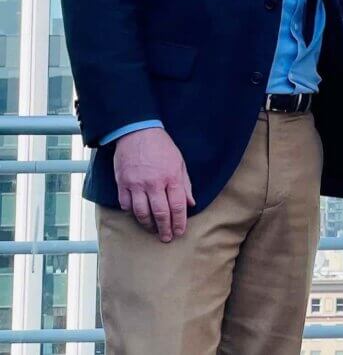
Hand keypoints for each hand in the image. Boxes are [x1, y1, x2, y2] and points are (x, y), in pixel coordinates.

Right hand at [113, 127, 194, 242]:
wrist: (137, 132)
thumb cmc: (161, 147)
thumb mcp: (180, 162)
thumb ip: (185, 184)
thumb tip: (191, 204)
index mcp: (171, 177)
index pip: (177, 206)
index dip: (179, 222)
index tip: (179, 231)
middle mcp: (154, 184)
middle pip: (160, 213)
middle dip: (164, 229)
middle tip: (166, 238)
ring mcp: (136, 185)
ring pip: (141, 213)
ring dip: (148, 225)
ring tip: (153, 230)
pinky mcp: (122, 184)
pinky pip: (126, 205)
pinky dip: (132, 213)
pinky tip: (138, 215)